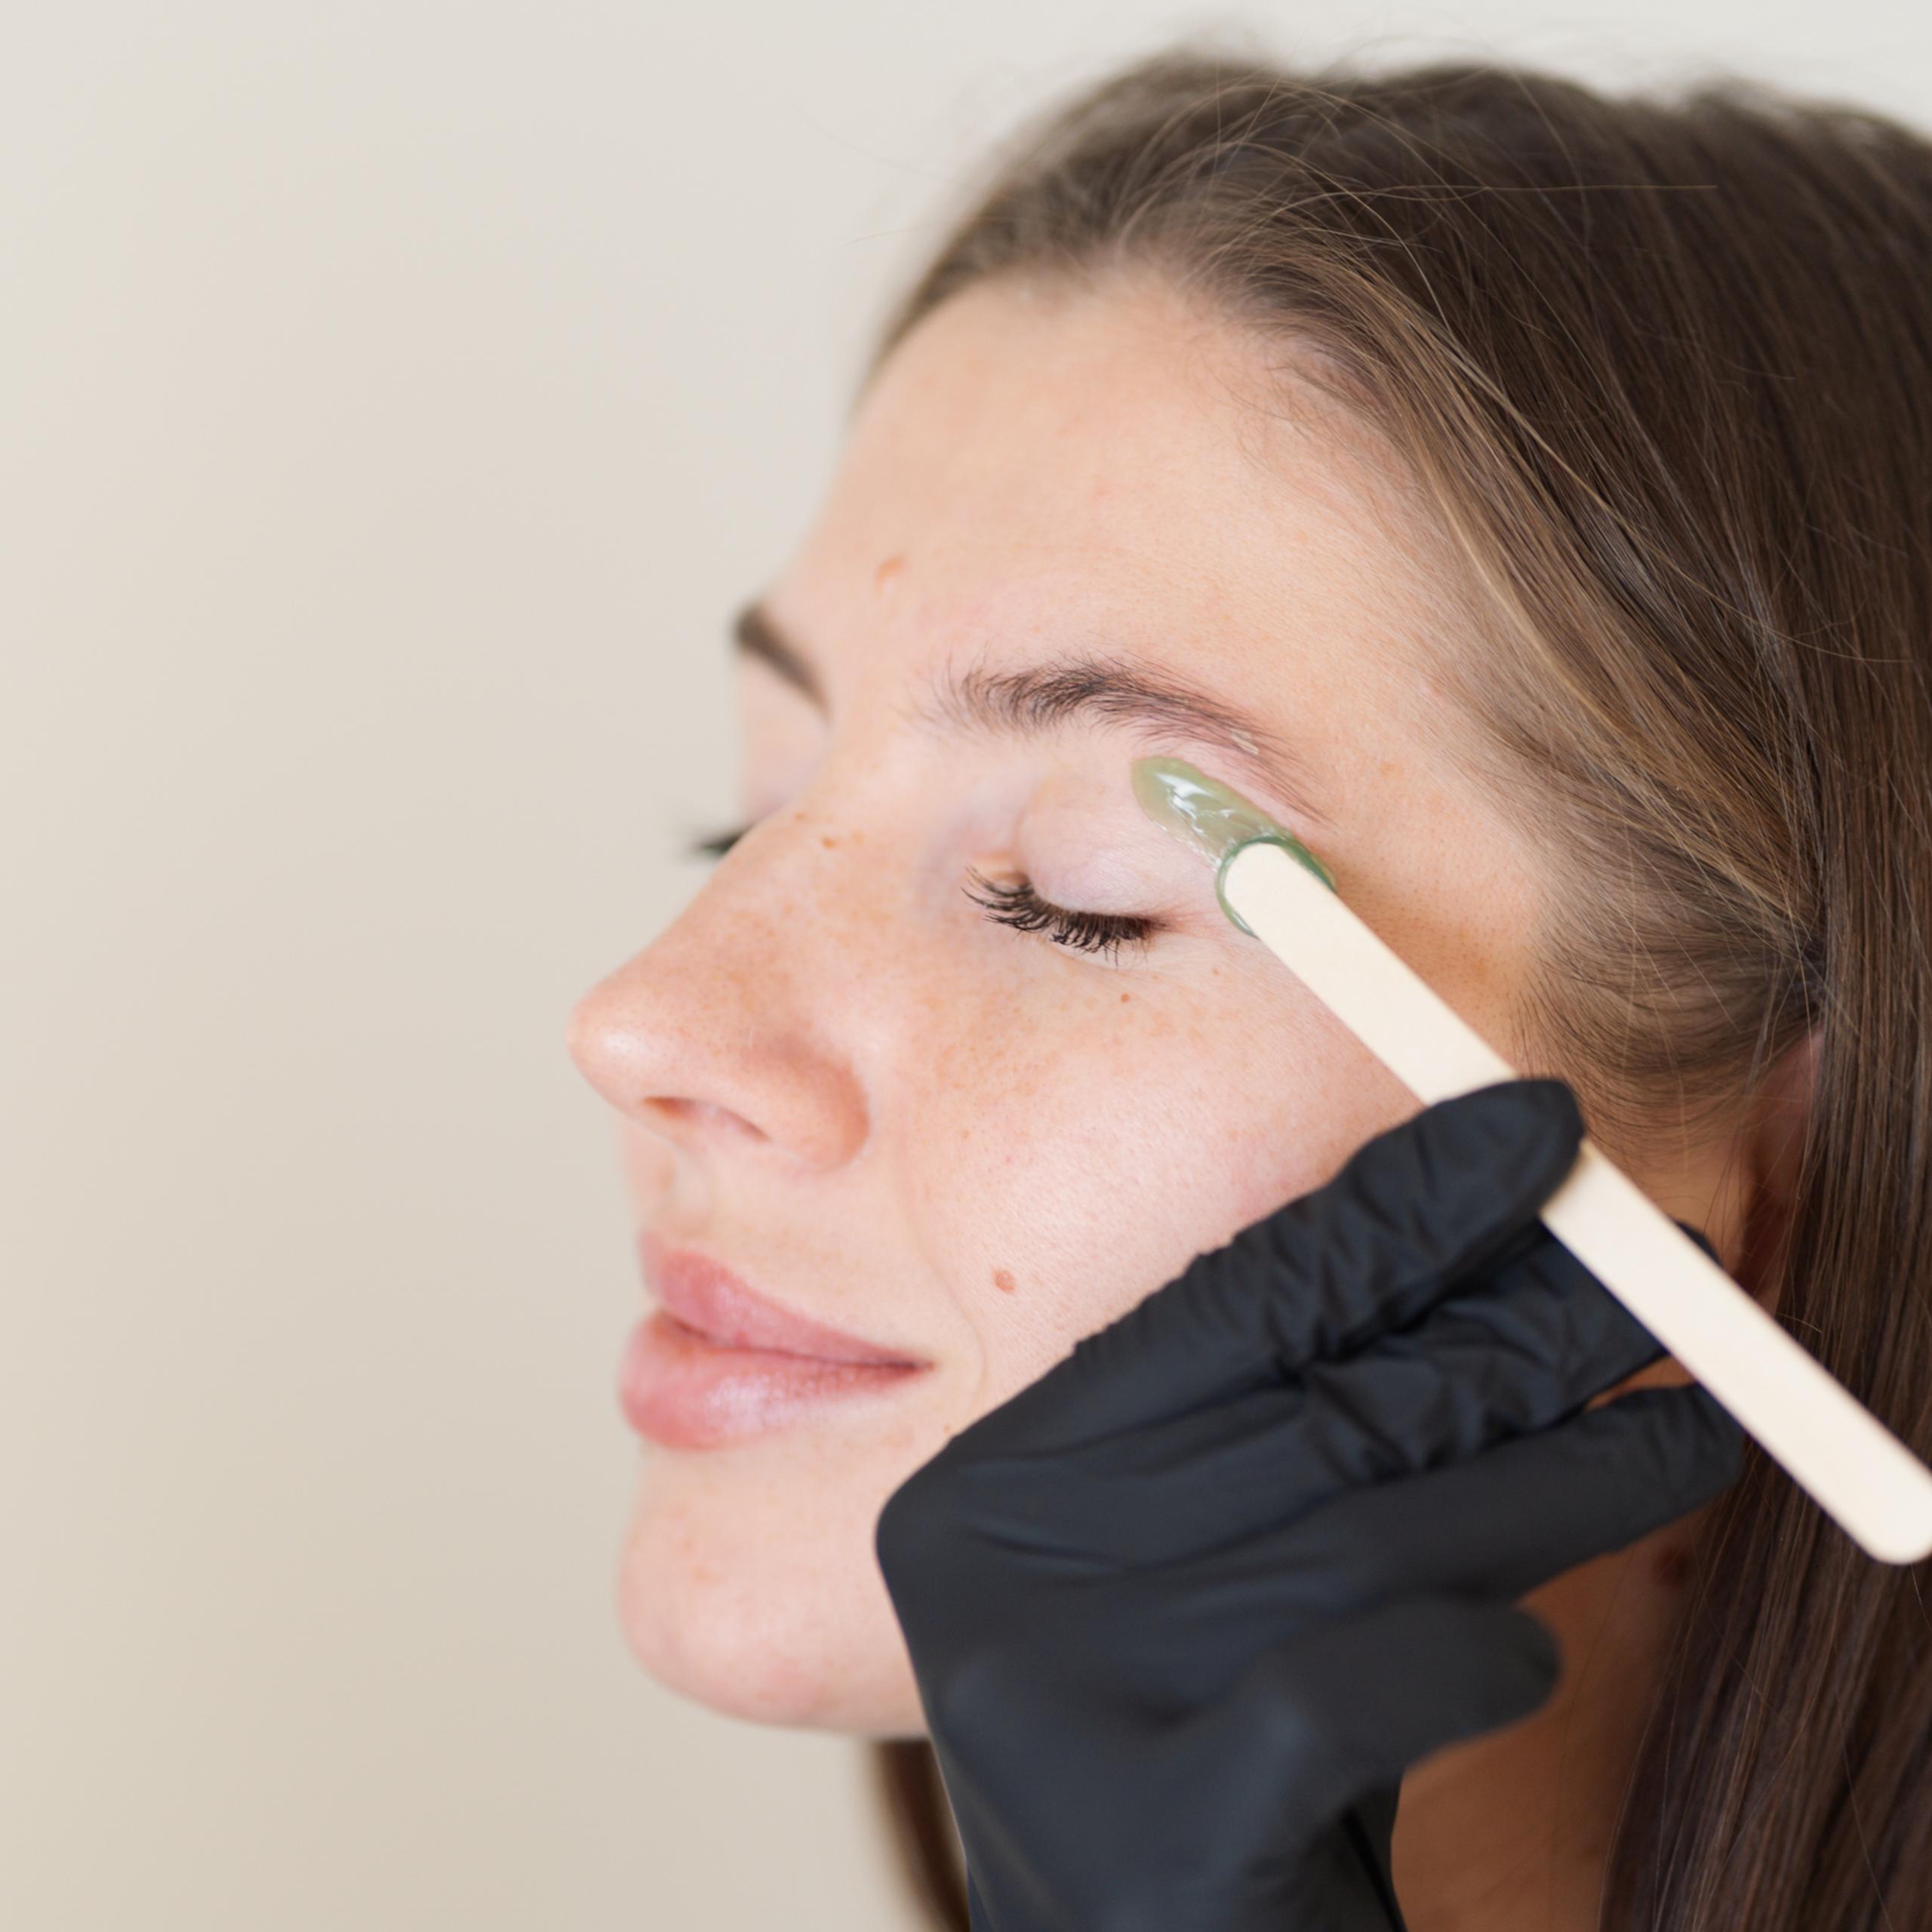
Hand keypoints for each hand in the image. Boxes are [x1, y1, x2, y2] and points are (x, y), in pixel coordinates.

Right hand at [874, 1077, 1745, 1931]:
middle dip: (1519, 1325)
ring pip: (1366, 1535)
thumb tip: (1510, 1247)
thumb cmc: (1211, 1765)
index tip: (1537, 1130)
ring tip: (1691, 1425)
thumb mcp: (1233, 1584)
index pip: (1223, 1303)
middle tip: (1673, 1266)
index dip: (1395, 1207)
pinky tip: (1531, 1654)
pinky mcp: (1145, 1835)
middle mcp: (993, 1575)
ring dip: (1564, 1473)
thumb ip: (1313, 1435)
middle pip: (1315, 1406)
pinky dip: (1472, 1656)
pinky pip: (1358, 1686)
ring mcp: (1051, 1705)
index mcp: (990, 1488)